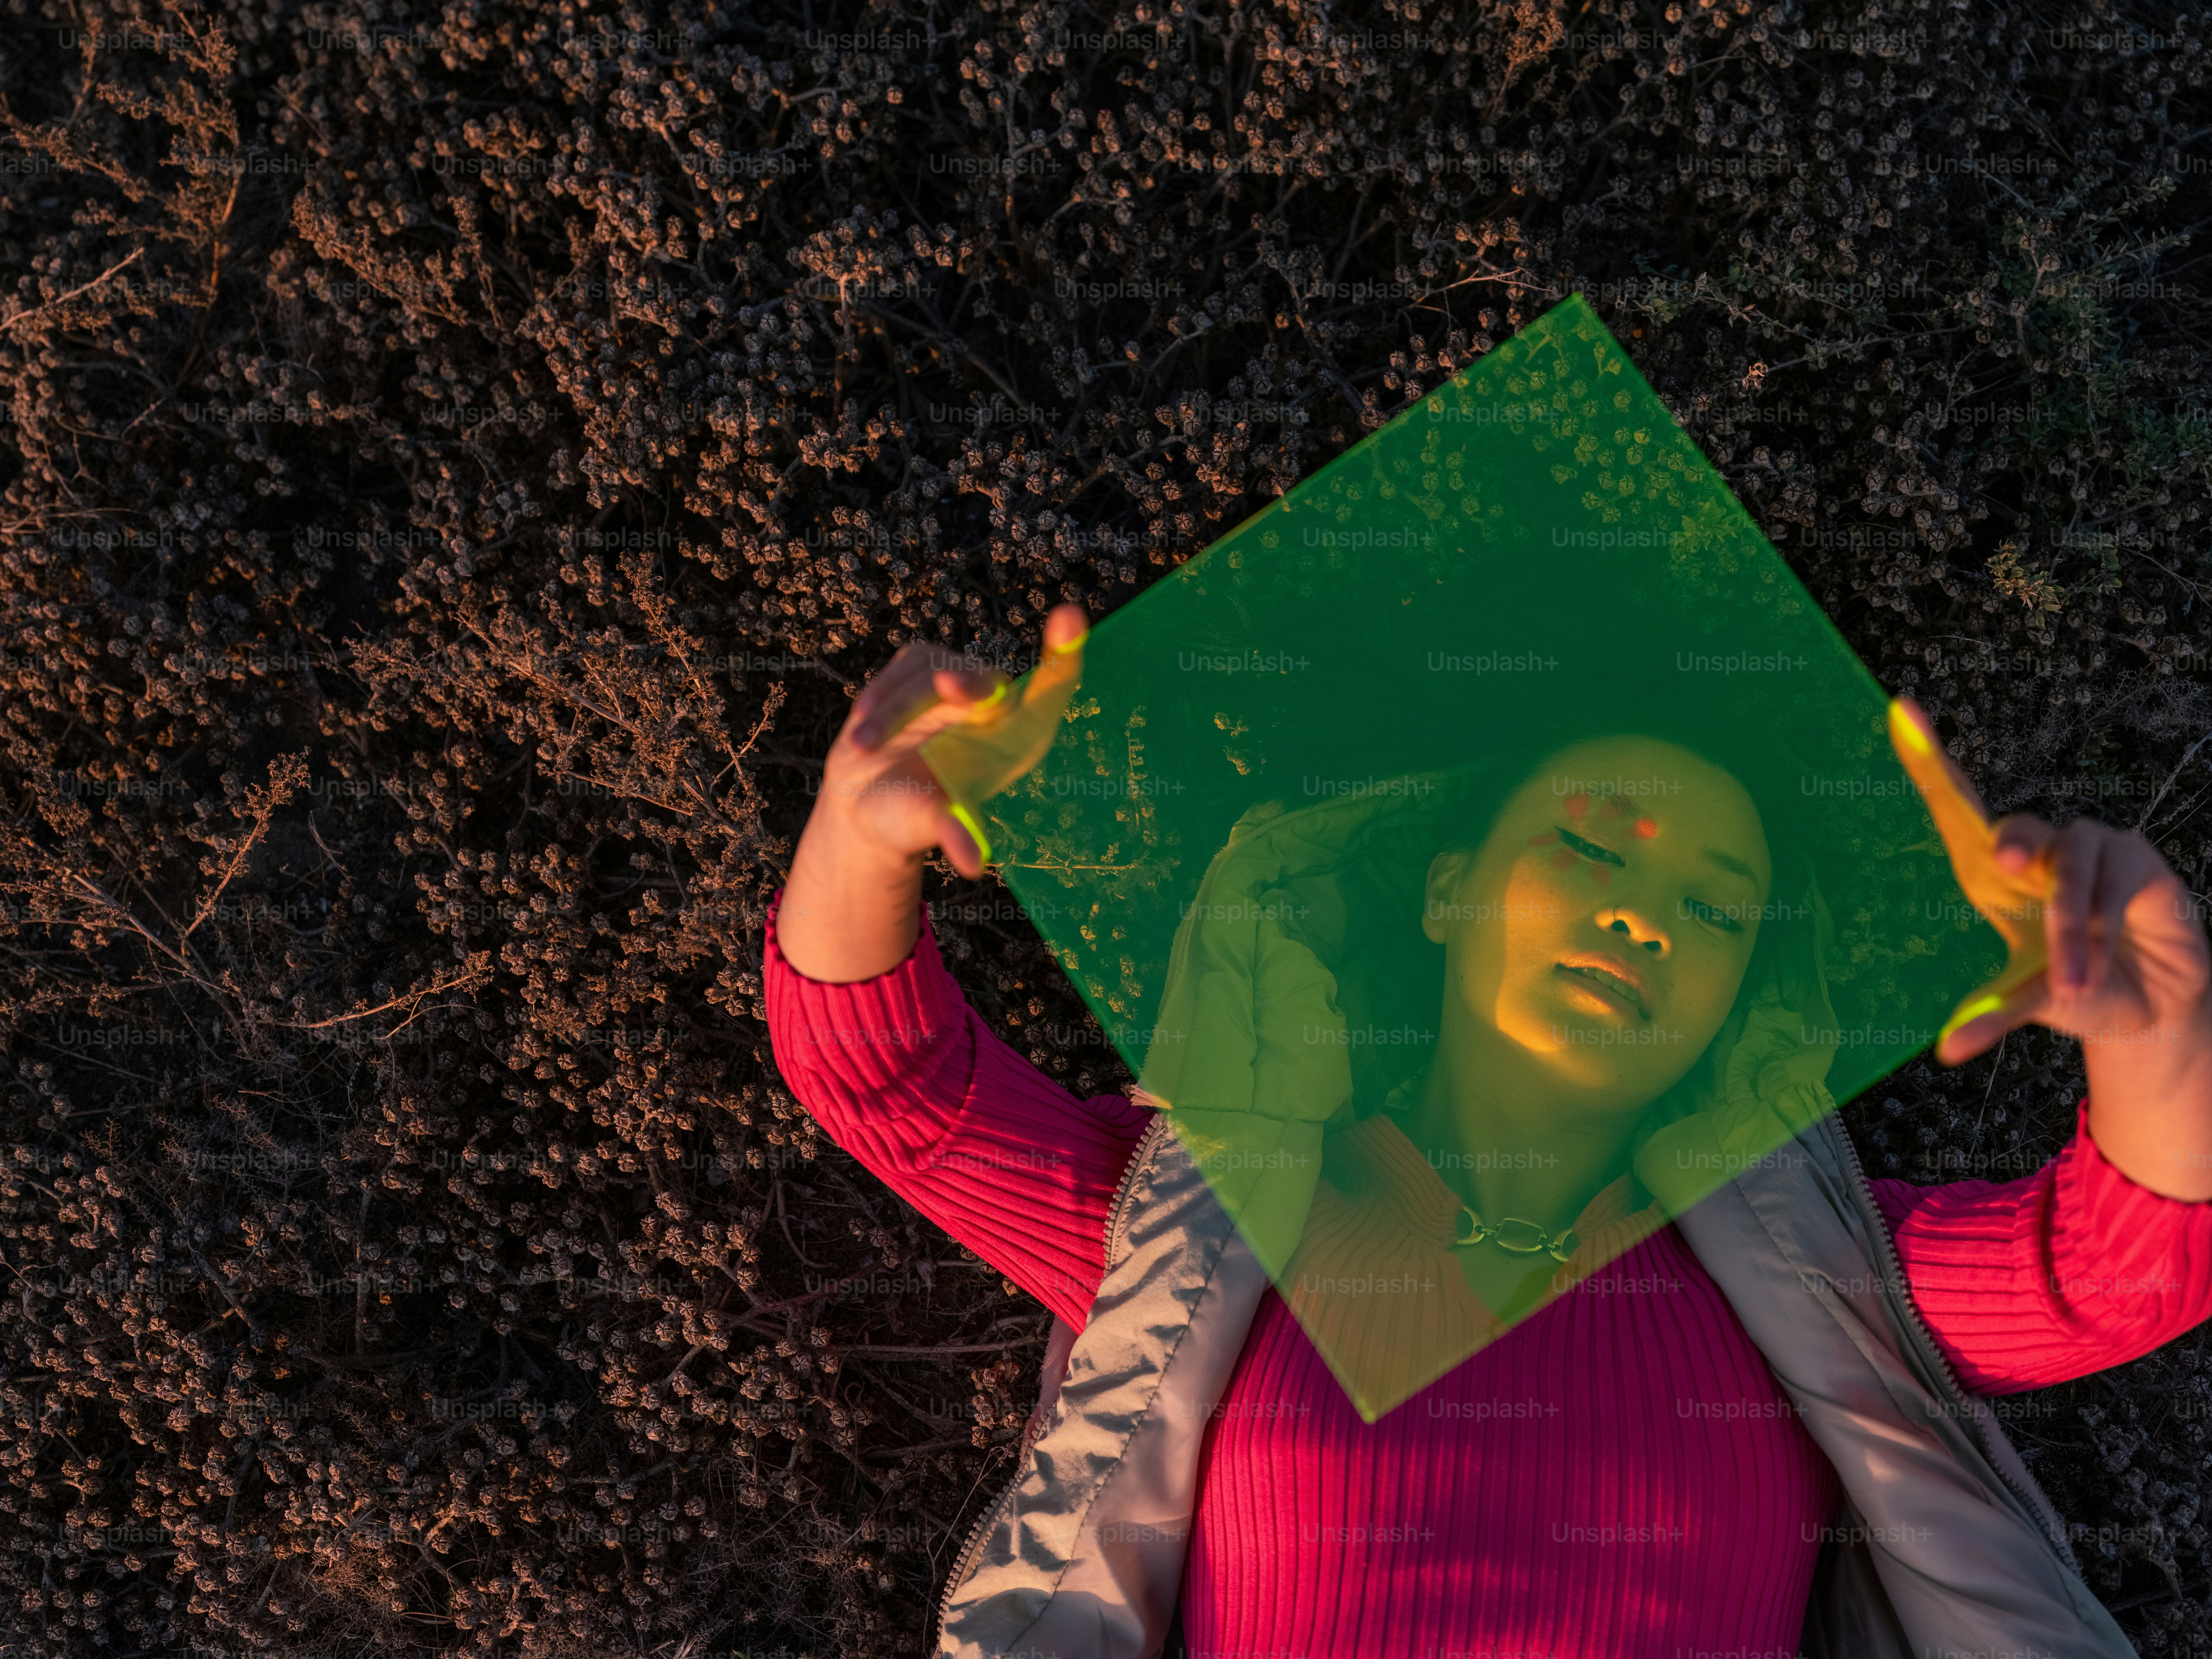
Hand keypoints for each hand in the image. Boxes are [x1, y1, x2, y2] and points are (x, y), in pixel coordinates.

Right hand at [820, 604, 1088, 878]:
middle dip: (970, 680)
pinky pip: (901, 671)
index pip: (1052, 688)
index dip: (1064, 652)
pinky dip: (879, 700)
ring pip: (929, 674)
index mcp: (1014, 738)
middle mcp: (990, 705)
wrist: (864, 802)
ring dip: (895, 709)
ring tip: (865, 747)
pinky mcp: (916, 669)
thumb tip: (974, 860)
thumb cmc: (909, 816)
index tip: (1071, 619)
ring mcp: (952, 683)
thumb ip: (952, 831)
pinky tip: (863, 732)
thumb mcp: (927, 825)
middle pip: (989, 679)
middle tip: (945, 685)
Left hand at [1890, 696, 2211, 1198]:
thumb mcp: (2028, 1001)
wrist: (2146, 1009)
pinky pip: (2112, 886)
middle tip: (2003, 862)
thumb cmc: (2075, 988)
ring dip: (2070, 928)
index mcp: (1995, 870)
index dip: (1928, 758)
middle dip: (2009, 836)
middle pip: (2014, 821)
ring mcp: (2090, 850)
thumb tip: (1948, 1049)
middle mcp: (2039, 851)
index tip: (1899, 710)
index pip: (1954, 805)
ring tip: (2072, 980)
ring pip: (2067, 871)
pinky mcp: (2137, 862)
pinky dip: (2101, 931)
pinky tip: (2097, 966)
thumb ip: (1989, 1015)